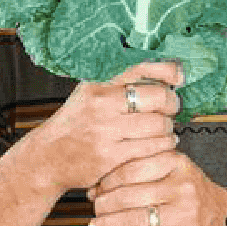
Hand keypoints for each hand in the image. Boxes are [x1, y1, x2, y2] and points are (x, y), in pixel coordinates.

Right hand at [37, 64, 183, 195]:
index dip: (168, 70)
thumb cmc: (75, 125)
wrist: (48, 157)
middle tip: (171, 109)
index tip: (178, 77)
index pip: (141, 67)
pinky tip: (160, 145)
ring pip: (159, 126)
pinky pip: (151, 149)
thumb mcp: (90, 94)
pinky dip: (163, 147)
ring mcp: (105, 131)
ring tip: (165, 130)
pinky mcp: (110, 157)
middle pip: (158, 97)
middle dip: (172, 104)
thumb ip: (120, 84)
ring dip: (169, 130)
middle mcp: (101, 104)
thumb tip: (166, 73)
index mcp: (98, 85)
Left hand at [89, 146, 226, 225]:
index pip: (131, 169)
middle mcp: (182, 187)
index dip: (107, 182)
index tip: (97, 191)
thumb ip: (140, 175)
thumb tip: (97, 189)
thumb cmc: (192, 196)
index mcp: (177, 163)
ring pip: (134, 221)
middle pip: (129, 196)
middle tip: (95, 212)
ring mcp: (184, 215)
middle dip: (104, 206)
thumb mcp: (173, 173)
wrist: (225, 220)